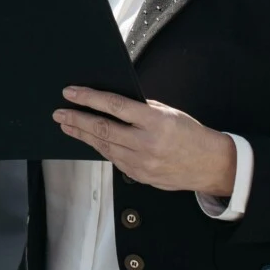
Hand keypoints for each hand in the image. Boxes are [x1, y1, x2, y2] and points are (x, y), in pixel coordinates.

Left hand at [54, 87, 236, 195]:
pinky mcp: (139, 176)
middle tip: (59, 113)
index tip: (71, 93)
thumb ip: (141, 109)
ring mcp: (142, 163)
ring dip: (82, 135)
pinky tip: (90, 140)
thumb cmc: (190, 134)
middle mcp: (146, 143)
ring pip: (104, 146)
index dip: (89, 98)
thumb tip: (112, 104)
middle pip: (102, 129)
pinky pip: (114, 159)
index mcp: (155, 121)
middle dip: (76, 120)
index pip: (114, 106)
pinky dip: (100, 148)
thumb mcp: (169, 113)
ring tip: (67, 126)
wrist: (210, 165)